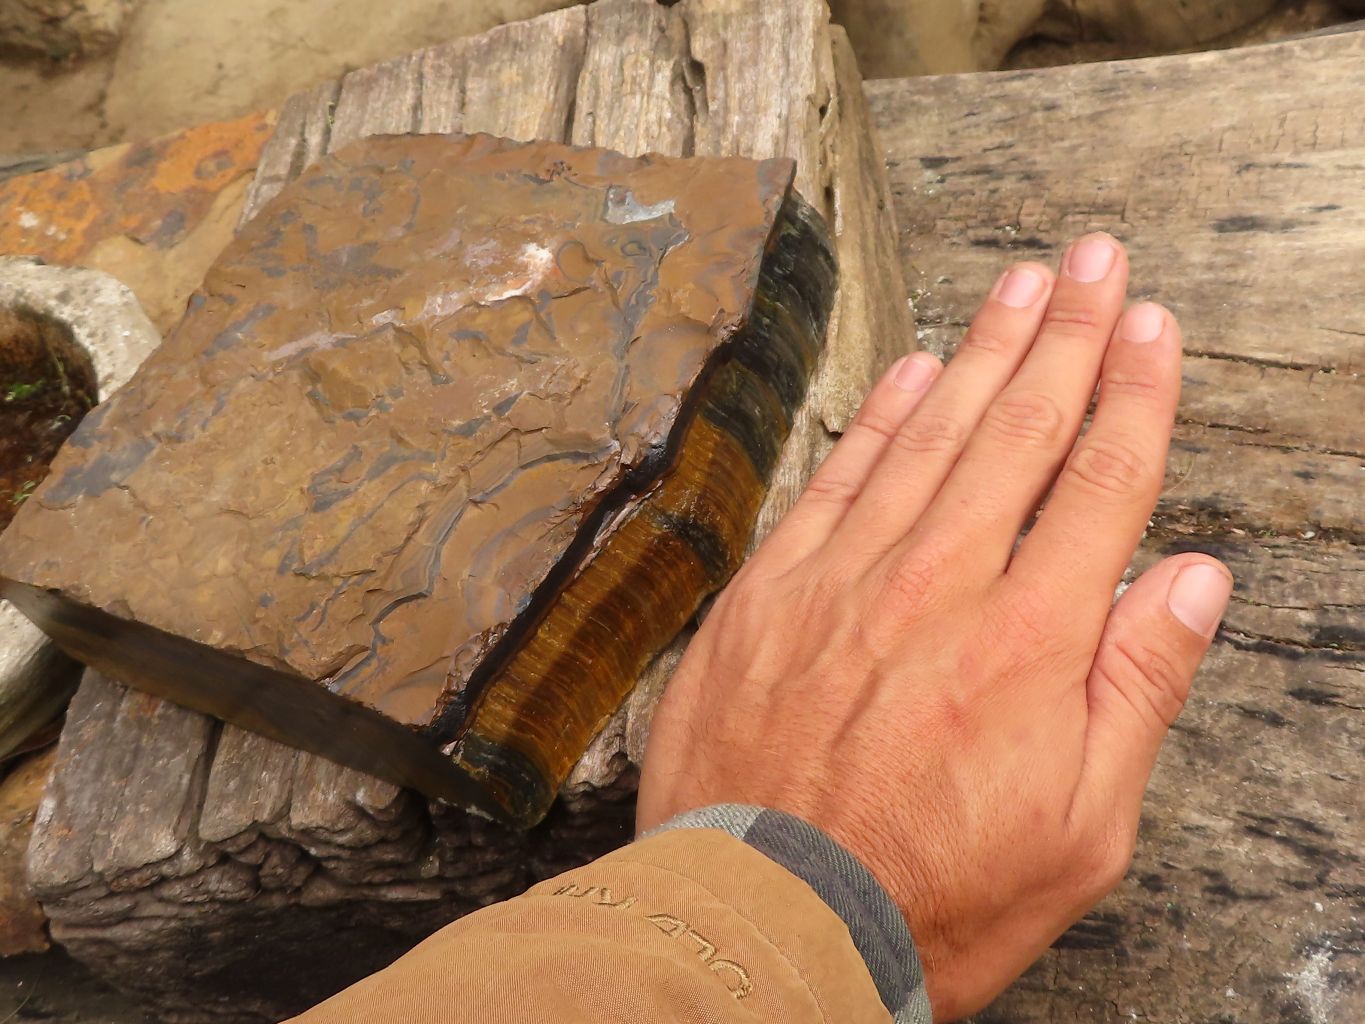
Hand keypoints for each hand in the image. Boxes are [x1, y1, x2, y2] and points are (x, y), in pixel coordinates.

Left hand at [636, 234, 1232, 1019]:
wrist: (767, 919)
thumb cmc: (931, 893)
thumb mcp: (1080, 829)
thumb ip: (1137, 689)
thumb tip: (1193, 579)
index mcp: (1030, 641)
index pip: (1101, 482)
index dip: (1135, 394)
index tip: (1153, 329)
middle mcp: (940, 586)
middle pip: (1021, 432)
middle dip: (1069, 337)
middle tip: (1097, 263)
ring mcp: (846, 579)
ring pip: (931, 435)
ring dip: (985, 350)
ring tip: (1024, 286)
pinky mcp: (771, 592)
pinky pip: (837, 478)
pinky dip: (879, 417)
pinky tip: (915, 368)